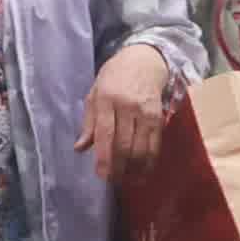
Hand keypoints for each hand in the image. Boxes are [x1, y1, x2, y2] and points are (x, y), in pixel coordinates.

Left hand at [84, 41, 177, 182]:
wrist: (144, 60)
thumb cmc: (114, 78)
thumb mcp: (95, 94)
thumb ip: (89, 122)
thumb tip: (80, 148)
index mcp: (106, 99)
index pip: (105, 134)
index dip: (103, 158)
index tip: (101, 174)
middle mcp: (127, 106)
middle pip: (124, 145)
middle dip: (118, 168)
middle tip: (113, 180)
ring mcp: (145, 111)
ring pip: (141, 148)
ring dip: (134, 169)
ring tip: (126, 179)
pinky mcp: (159, 117)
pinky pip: (155, 144)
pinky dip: (149, 162)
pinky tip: (142, 171)